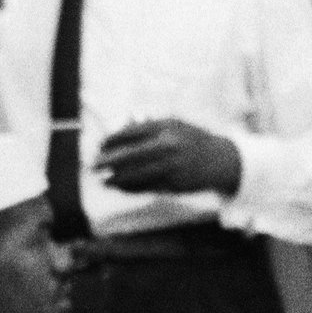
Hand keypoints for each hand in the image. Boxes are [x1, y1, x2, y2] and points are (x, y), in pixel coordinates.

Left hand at [96, 119, 241, 195]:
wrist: (219, 160)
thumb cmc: (192, 139)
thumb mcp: (174, 124)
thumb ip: (149, 127)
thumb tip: (120, 133)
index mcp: (166, 127)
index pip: (132, 133)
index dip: (113, 140)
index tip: (100, 145)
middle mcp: (168, 146)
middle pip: (131, 155)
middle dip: (109, 161)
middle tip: (92, 166)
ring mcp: (172, 166)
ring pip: (138, 174)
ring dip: (118, 179)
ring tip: (104, 181)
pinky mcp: (175, 183)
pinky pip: (148, 186)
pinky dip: (132, 188)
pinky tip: (120, 188)